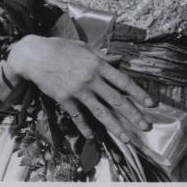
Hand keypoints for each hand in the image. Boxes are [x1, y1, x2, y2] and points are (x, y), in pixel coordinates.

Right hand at [6, 35, 155, 142]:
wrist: (35, 56)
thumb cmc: (61, 48)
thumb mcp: (85, 48)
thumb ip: (103, 57)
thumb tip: (119, 59)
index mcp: (99, 65)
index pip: (124, 82)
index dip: (139, 94)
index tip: (151, 104)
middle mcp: (91, 79)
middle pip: (116, 100)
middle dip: (133, 115)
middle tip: (147, 127)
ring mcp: (78, 91)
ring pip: (100, 112)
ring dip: (115, 126)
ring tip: (127, 138)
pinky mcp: (64, 99)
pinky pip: (78, 116)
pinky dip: (85, 127)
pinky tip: (92, 137)